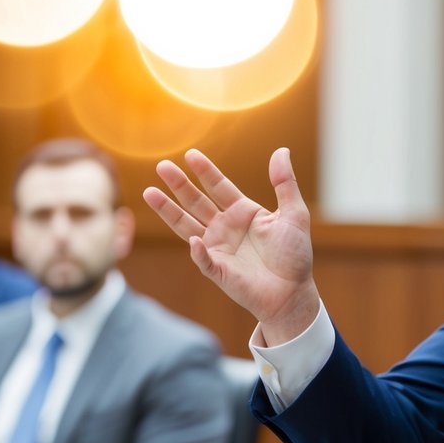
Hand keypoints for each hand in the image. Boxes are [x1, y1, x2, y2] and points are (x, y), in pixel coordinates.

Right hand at [144, 147, 319, 343]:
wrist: (293, 291)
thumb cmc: (295, 255)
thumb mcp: (294, 214)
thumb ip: (285, 183)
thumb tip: (281, 150)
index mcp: (243, 212)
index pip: (219, 186)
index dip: (205, 171)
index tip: (190, 154)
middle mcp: (225, 227)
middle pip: (196, 201)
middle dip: (179, 184)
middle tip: (162, 166)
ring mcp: (217, 248)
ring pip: (186, 225)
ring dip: (169, 211)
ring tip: (148, 192)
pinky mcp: (217, 270)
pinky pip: (203, 259)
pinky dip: (197, 251)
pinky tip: (193, 239)